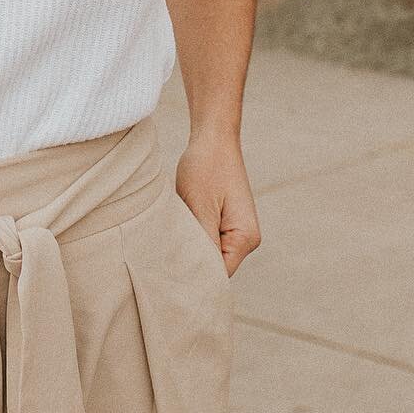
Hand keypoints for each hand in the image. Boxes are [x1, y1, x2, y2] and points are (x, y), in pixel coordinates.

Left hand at [175, 132, 258, 277]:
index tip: (169, 271)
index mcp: (246, 238)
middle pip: (214, 266)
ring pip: (208, 252)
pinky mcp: (226, 221)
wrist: (213, 136)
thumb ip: (202, 244)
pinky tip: (181, 222)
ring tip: (174, 231)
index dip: (194, 275)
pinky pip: (207, 238)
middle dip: (191, 259)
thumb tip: (195, 276)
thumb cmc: (205, 167)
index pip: (218, 275)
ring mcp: (237, 230)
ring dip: (191, 244)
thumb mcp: (199, 207)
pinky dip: (193, 233)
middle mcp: (247, 239)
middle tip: (166, 250)